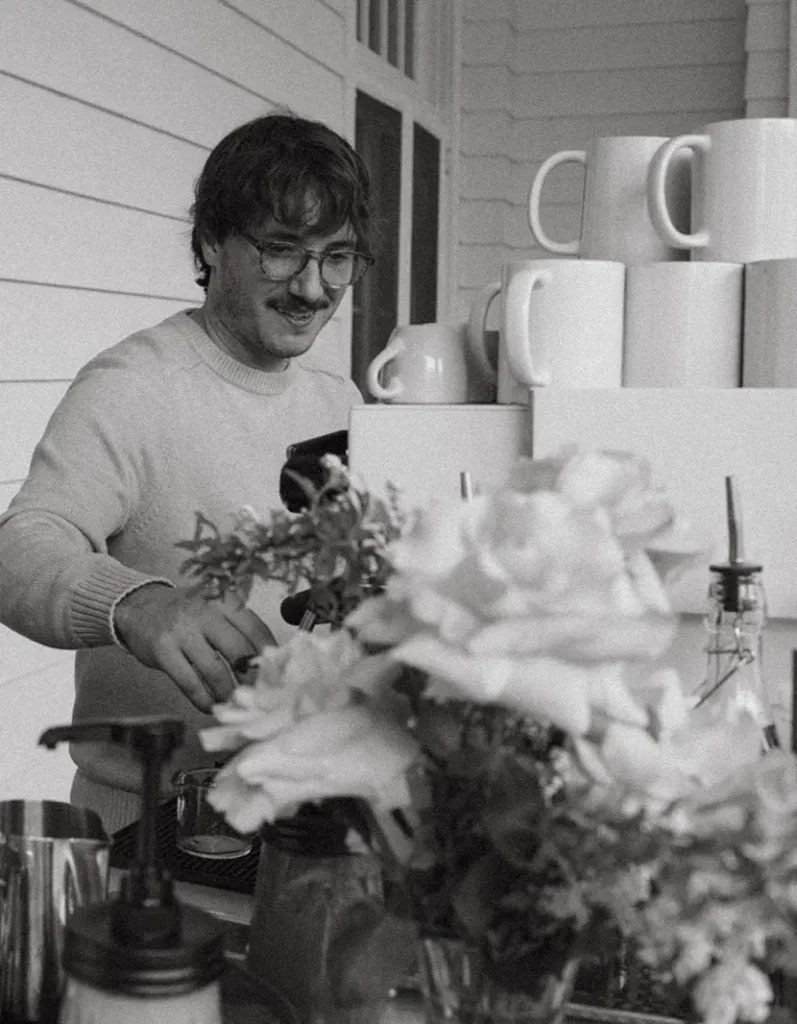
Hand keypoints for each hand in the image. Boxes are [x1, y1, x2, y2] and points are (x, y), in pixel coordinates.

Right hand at [113, 584, 275, 711]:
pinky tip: (210, 706)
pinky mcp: (164, 652)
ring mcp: (182, 632)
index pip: (255, 629)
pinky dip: (203, 699)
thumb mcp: (214, 608)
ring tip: (234, 702)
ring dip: (227, 692)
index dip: (269, 655)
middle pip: (238, 651)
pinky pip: (189, 682)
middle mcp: (204, 612)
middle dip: (250, 677)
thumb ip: (239, 628)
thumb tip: (268, 660)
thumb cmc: (186, 612)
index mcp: (223, 600)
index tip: (277, 673)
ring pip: (215, 670)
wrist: (139, 607)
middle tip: (257, 692)